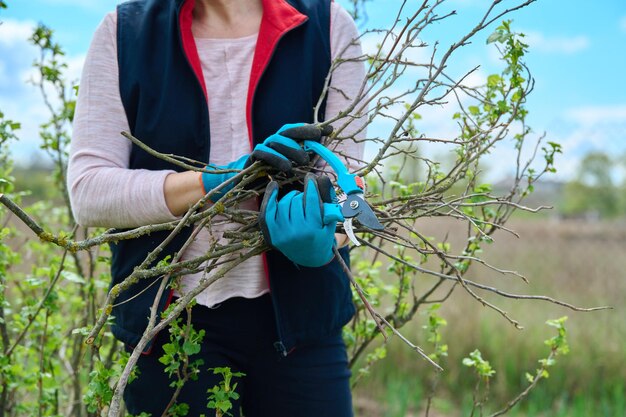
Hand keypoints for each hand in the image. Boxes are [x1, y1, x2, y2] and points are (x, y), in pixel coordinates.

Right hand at [200, 123, 316, 201]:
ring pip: (276, 140)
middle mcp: (272, 143)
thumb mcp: (292, 171)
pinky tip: (286, 167)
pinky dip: (275, 158)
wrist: (243, 186)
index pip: (297, 131)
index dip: (312, 129)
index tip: (328, 130)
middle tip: (318, 139)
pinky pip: (263, 153)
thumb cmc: (271, 179)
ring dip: (292, 148)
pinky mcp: (251, 159)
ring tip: (305, 160)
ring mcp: (261, 149)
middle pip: (287, 131)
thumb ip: (304, 163)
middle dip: (304, 132)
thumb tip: (323, 157)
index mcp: (283, 143)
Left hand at [259, 173, 344, 266]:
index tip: (310, 177)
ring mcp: (283, 235)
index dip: (310, 185)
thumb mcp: (330, 219)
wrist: (311, 257)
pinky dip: (269, 198)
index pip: (311, 199)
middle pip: (296, 200)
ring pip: (284, 203)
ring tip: (296, 200)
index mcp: (313, 229)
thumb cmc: (322, 235)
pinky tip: (274, 187)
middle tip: (306, 197)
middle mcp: (297, 233)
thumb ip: (327, 198)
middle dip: (302, 195)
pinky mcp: (273, 235)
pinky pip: (268, 212)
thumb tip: (320, 177)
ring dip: (290, 197)